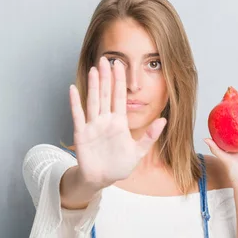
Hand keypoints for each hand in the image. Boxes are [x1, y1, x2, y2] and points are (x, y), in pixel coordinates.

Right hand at [69, 56, 166, 188]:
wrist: (102, 179)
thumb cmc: (119, 166)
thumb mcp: (138, 152)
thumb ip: (150, 137)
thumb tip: (163, 120)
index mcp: (119, 122)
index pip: (120, 97)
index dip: (120, 81)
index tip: (121, 65)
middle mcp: (105, 120)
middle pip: (105, 94)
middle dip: (106, 77)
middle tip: (106, 59)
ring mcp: (93, 125)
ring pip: (93, 101)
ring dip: (92, 85)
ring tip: (93, 69)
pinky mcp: (82, 133)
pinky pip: (78, 115)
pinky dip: (75, 102)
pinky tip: (73, 89)